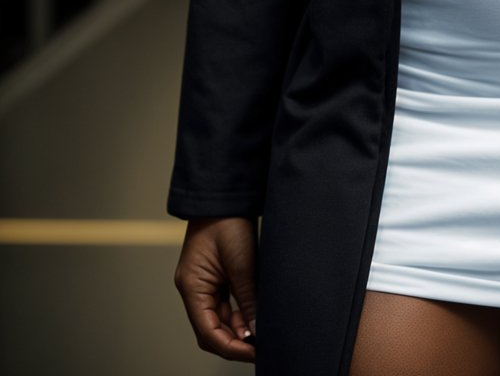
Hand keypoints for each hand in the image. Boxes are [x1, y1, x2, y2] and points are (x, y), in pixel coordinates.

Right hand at [174, 216, 257, 361]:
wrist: (224, 195)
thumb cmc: (229, 223)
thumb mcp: (242, 263)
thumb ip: (247, 300)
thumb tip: (255, 331)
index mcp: (192, 287)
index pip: (208, 332)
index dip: (231, 347)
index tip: (255, 352)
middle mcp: (193, 289)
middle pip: (210, 330)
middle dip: (233, 342)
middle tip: (260, 346)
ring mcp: (202, 283)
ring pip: (217, 319)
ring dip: (237, 329)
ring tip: (260, 331)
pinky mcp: (213, 277)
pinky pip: (222, 305)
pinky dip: (237, 314)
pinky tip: (252, 316)